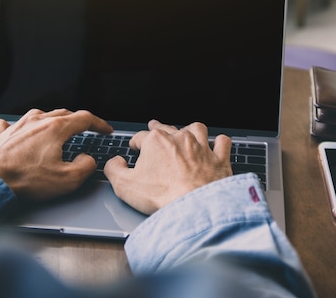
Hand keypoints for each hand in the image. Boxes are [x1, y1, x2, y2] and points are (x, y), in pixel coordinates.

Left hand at [0, 109, 112, 200]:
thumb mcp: (67, 180)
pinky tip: (16, 130)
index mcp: (56, 128)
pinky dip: (19, 127)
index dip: (99, 124)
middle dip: (77, 121)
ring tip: (55, 130)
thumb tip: (88, 160)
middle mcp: (37, 121)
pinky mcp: (1, 134)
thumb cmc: (25, 180)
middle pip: (64, 114)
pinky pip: (12, 124)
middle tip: (84, 130)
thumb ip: (86, 167)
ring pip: (40, 115)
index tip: (105, 130)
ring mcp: (17, 125)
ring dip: (51, 121)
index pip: (85, 118)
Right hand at [104, 120, 232, 214]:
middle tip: (155, 128)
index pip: (141, 136)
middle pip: (168, 128)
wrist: (195, 207)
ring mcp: (202, 147)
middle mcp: (180, 139)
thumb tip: (114, 162)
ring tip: (186, 132)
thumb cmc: (162, 196)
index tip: (135, 147)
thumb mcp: (124, 186)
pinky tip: (217, 144)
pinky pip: (222, 143)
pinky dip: (219, 142)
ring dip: (190, 130)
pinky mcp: (219, 159)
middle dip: (159, 128)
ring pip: (197, 129)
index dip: (136, 142)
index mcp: (156, 142)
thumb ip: (114, 170)